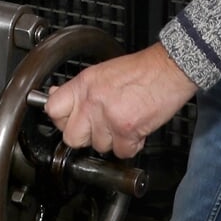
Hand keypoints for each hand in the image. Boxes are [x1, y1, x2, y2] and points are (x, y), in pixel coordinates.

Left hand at [42, 44, 196, 158]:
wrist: (169, 68)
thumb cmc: (140, 70)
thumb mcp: (101, 72)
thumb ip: (80, 89)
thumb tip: (56, 96)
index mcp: (83, 84)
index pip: (52, 109)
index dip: (61, 120)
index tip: (69, 121)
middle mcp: (92, 101)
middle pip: (72, 137)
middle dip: (86, 137)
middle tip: (100, 128)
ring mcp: (109, 117)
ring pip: (99, 147)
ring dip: (112, 140)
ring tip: (124, 123)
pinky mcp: (127, 130)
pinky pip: (122, 153)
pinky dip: (131, 146)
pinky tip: (136, 130)